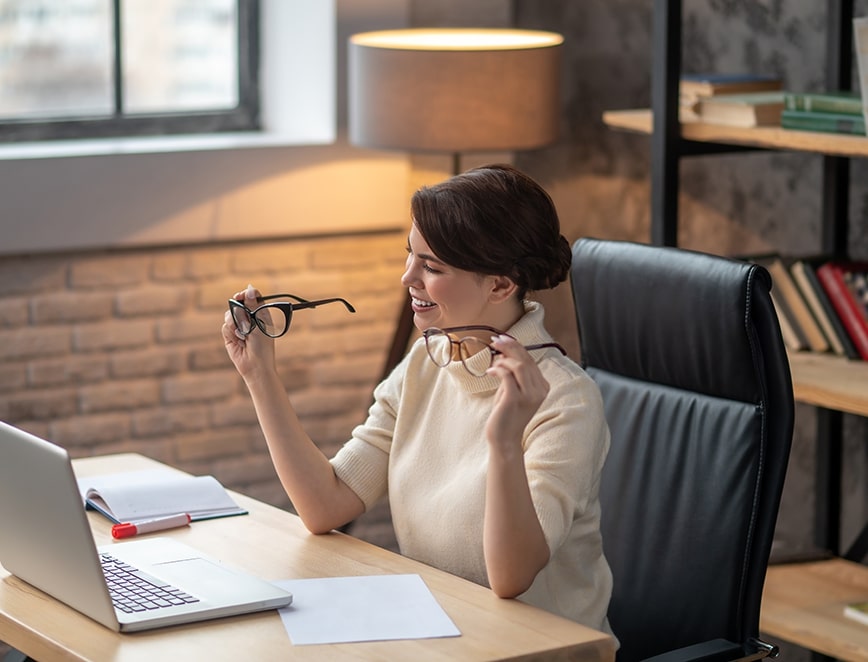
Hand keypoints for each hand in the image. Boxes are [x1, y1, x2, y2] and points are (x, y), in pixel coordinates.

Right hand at [222, 284, 276, 379]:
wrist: (255, 365)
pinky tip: (239, 341)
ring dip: (236, 324)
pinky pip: (225, 327)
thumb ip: (253, 306)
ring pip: (229, 315)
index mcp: (260, 313)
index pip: (252, 297)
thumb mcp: (259, 324)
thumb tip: (249, 289)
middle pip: (238, 304)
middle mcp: (249, 318)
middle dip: (238, 311)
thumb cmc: (262, 346)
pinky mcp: (230, 334)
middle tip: (244, 321)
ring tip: (244, 335)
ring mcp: (238, 326)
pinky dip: (232, 333)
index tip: (240, 296)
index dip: (245, 294)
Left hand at [483, 335, 549, 451]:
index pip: (531, 360)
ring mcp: (529, 395)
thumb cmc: (507, 414)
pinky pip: (507, 375)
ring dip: (503, 359)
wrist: (504, 439)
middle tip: (495, 341)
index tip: (503, 339)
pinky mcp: (515, 399)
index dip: (516, 346)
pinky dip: (497, 369)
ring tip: (493, 361)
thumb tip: (504, 353)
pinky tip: (490, 372)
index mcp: (542, 386)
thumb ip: (513, 374)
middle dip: (509, 346)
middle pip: (526, 359)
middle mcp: (539, 390)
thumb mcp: (513, 390)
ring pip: (518, 365)